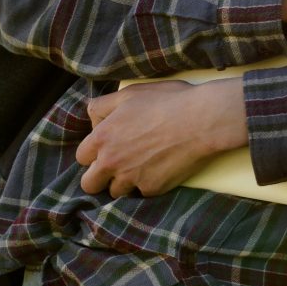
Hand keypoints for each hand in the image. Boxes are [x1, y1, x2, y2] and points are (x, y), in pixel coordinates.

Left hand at [76, 77, 248, 196]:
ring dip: (126, 182)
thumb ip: (103, 106)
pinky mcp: (152, 188)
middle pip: (90, 184)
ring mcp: (131, 178)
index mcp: (102, 138)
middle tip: (119, 167)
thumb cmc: (169, 101)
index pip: (82, 157)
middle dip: (100, 177)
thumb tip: (94, 120)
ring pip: (116, 191)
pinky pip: (144, 192)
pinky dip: (151, 183)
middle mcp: (111, 161)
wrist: (204, 118)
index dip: (95, 153)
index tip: (108, 149)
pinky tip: (163, 168)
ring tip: (144, 167)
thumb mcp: (131, 93)